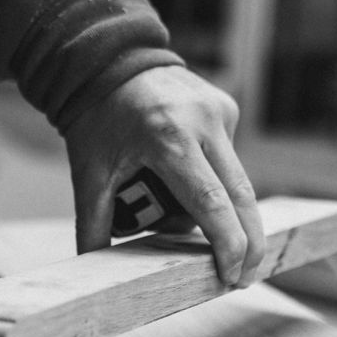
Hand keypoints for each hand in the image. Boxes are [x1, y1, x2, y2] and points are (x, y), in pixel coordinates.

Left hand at [63, 66, 265, 286]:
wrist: (107, 58)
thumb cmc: (96, 118)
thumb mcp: (88, 172)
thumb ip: (92, 223)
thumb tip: (93, 268)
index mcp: (168, 139)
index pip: (211, 204)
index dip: (228, 245)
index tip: (232, 277)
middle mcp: (203, 122)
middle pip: (241, 197)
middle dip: (248, 243)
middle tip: (242, 278)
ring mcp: (220, 111)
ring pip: (236, 180)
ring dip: (223, 211)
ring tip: (183, 212)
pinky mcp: (226, 106)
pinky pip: (227, 156)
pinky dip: (212, 176)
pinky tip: (182, 168)